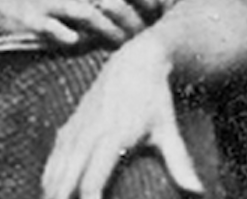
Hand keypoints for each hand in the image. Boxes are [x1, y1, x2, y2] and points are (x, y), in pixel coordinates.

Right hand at [0, 0, 162, 47]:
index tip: (160, 15)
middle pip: (114, 1)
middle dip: (135, 22)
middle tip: (145, 38)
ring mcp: (52, 0)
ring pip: (94, 19)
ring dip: (112, 36)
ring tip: (123, 47)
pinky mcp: (34, 21)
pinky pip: (62, 34)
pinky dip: (76, 43)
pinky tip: (84, 47)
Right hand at [42, 35, 203, 198]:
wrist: (136, 61)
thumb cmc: (155, 99)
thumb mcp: (167, 129)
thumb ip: (179, 162)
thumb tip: (198, 191)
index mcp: (113, 136)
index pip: (92, 180)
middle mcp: (90, 132)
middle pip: (67, 176)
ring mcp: (78, 126)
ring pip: (56, 165)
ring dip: (51, 189)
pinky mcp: (72, 122)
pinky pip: (55, 153)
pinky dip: (50, 173)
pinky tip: (48, 189)